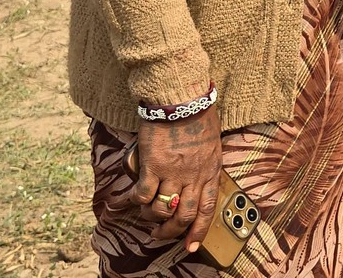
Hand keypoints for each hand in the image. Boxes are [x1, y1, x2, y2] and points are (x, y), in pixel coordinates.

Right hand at [109, 105, 221, 249]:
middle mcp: (194, 175)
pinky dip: (136, 201)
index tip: (190, 245)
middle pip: (183, 215)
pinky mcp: (153, 165)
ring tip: (146, 214)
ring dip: (151, 217)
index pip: (207, 209)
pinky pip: (143, 194)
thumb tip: (196, 180)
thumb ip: (205, 164)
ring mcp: (174, 172)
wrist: (182, 98)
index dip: (198, 230)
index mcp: (211, 170)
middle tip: (159, 234)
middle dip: (170, 231)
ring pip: (162, 209)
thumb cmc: (197, 115)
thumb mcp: (211, 143)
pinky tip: (131, 198)